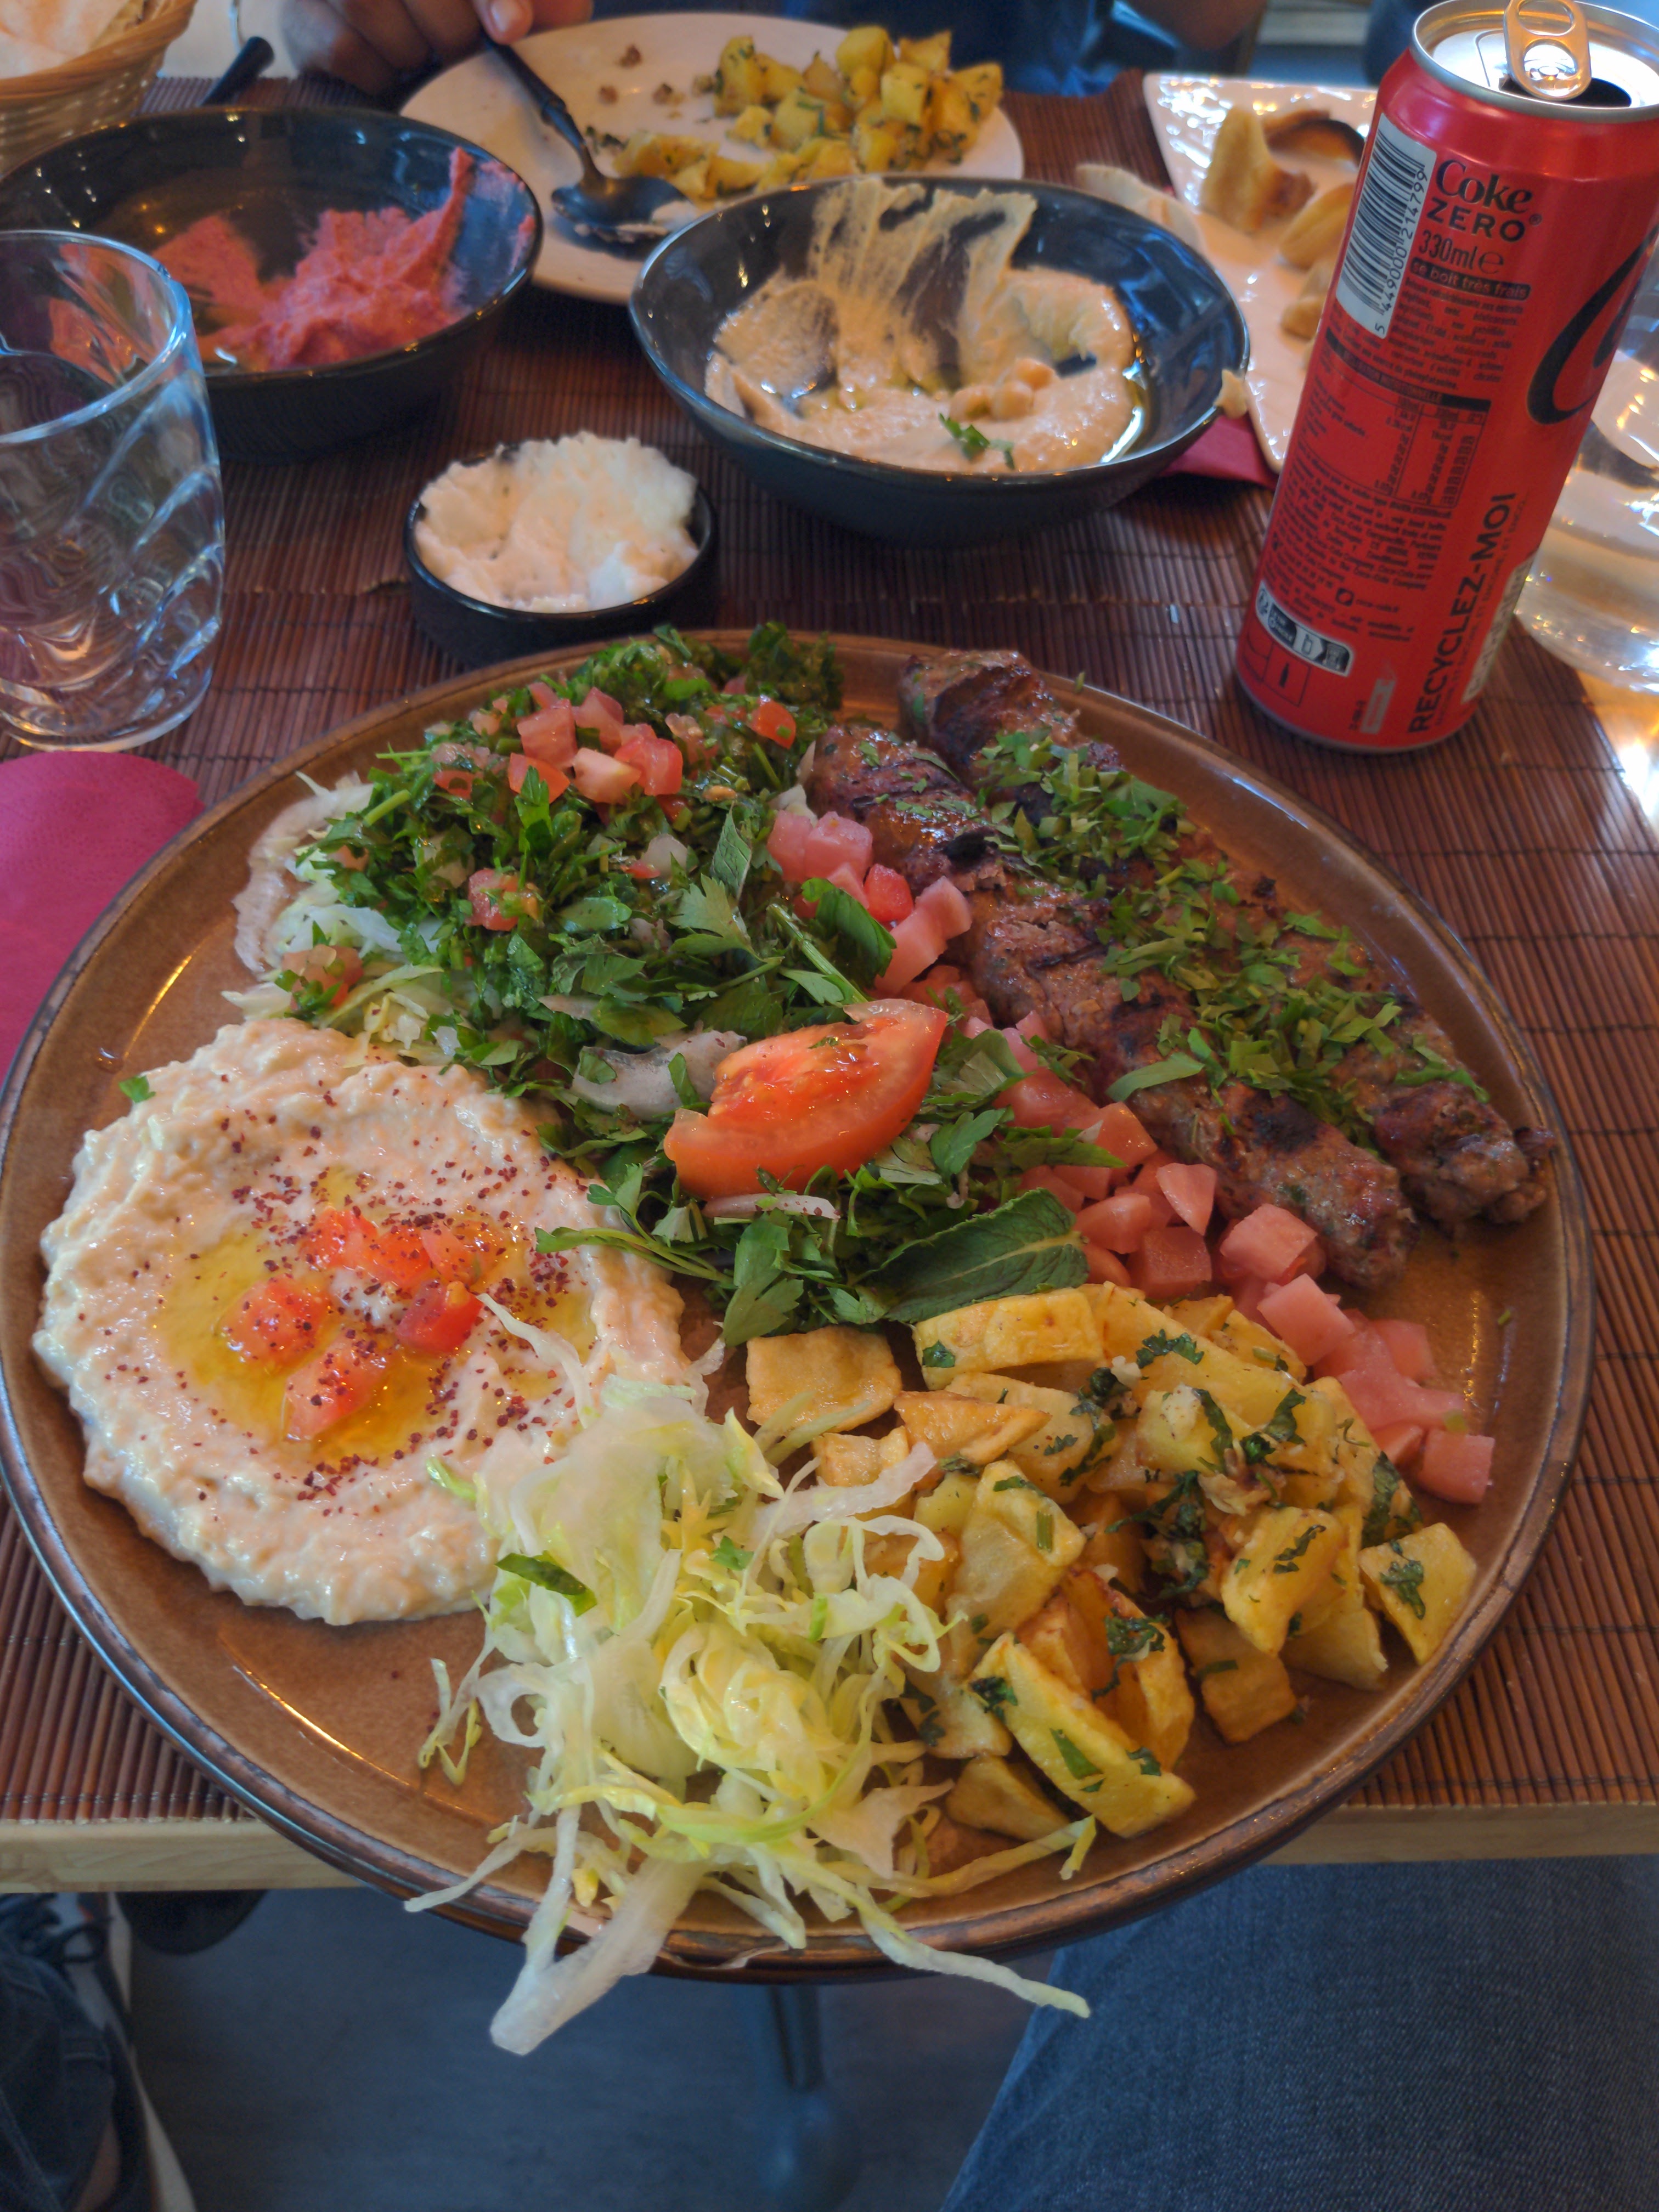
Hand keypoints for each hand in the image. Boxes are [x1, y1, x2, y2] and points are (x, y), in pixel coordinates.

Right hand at [283, 0, 592, 94]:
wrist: (352, 12)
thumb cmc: (442, 4)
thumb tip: (569, 12)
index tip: (511, 26)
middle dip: (452, 31)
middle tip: (458, 44)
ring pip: (371, 10)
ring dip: (414, 52)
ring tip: (421, 50)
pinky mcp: (298, 13)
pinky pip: (347, 53)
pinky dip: (380, 72)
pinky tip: (390, 62)